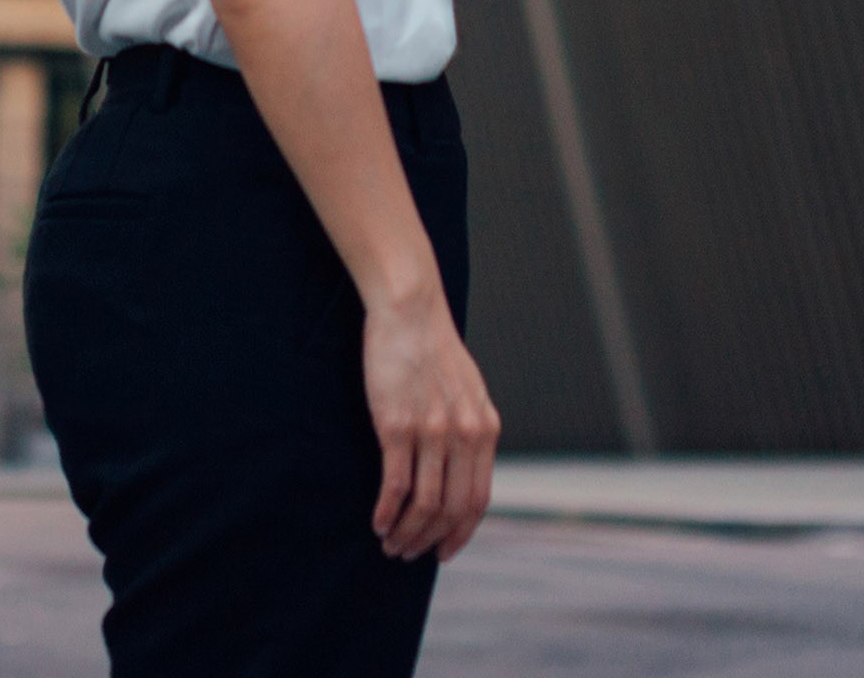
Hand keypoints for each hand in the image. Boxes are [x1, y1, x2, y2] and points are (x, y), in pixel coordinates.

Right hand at [363, 283, 499, 562]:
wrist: (410, 310)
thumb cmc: (432, 348)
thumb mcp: (469, 390)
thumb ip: (470, 428)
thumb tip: (462, 469)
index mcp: (485, 429)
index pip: (478, 500)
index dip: (461, 533)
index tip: (444, 551)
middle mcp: (465, 435)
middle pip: (452, 510)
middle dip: (430, 541)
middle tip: (410, 554)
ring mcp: (432, 431)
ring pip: (424, 505)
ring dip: (407, 533)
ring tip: (391, 544)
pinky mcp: (397, 425)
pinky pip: (395, 485)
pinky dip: (387, 513)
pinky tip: (378, 523)